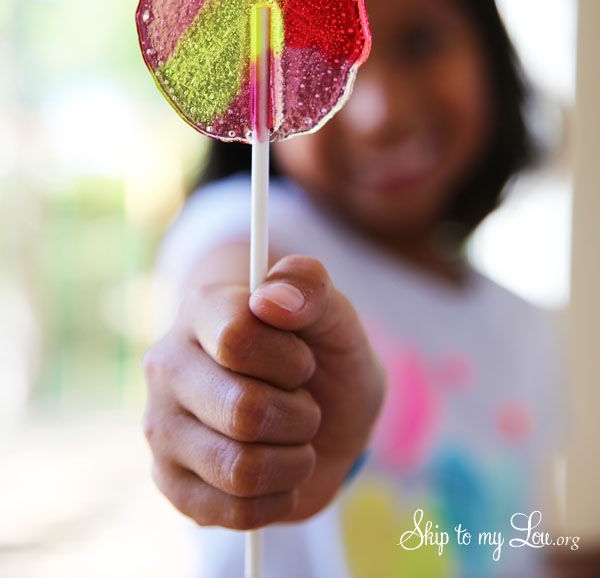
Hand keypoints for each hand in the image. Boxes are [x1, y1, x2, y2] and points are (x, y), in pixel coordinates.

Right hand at [142, 251, 385, 529]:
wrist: (326, 416)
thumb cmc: (324, 358)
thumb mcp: (335, 318)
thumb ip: (310, 288)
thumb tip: (270, 299)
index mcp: (202, 308)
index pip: (236, 339)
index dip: (289, 360)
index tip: (303, 360)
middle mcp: (167, 364)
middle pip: (242, 410)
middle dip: (299, 416)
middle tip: (303, 404)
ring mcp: (161, 426)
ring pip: (238, 468)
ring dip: (293, 461)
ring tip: (293, 439)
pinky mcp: (169, 482)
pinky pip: (232, 510)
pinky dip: (278, 498)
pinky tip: (279, 473)